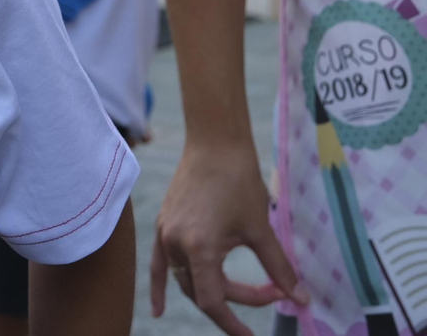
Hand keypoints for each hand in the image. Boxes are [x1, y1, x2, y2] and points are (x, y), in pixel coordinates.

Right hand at [149, 140, 307, 335]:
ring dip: (213, 290)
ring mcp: (165, 235)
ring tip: (244, 292)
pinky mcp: (164, 226)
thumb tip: (301, 299)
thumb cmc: (239, 182)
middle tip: (274, 291)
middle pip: (203, 292)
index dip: (235, 322)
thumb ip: (279, 268)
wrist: (214, 144)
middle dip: (238, 299)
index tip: (254, 333)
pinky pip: (160, 266)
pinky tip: (158, 310)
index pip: (214, 302)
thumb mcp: (261, 229)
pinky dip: (160, 288)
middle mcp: (176, 245)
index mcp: (200, 248)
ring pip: (186, 280)